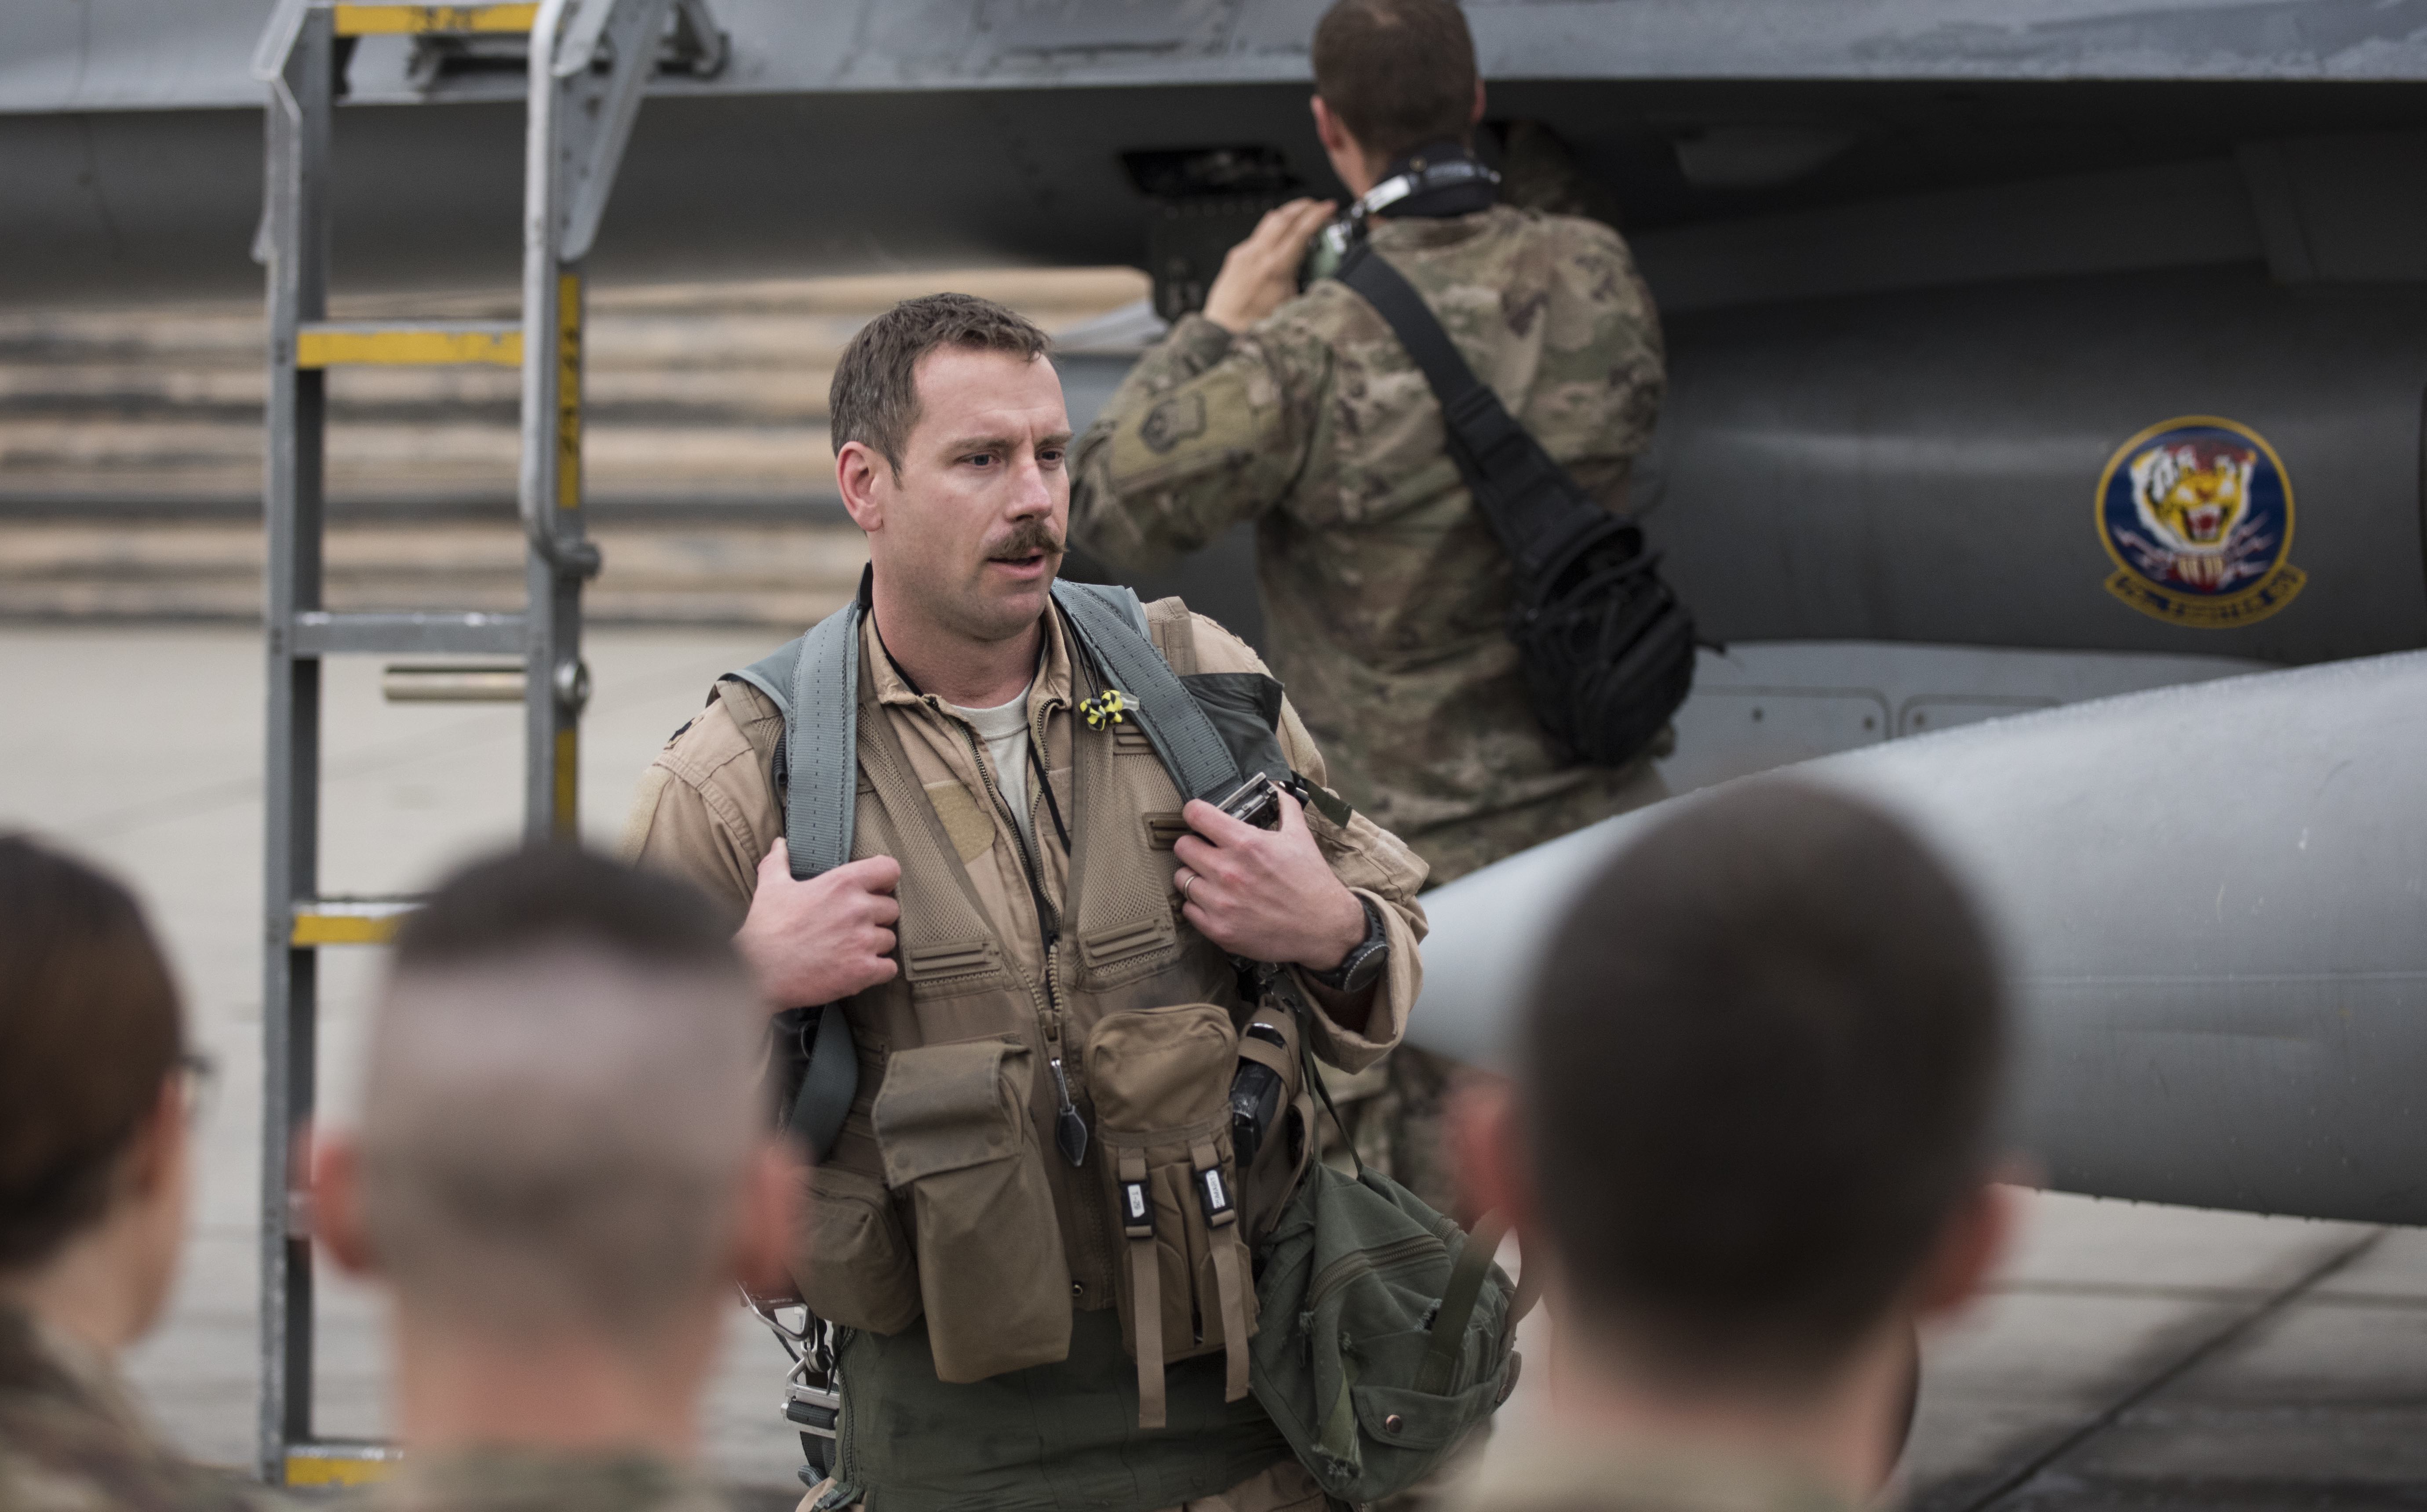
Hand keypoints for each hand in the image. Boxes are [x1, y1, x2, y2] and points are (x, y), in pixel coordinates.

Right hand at [732, 842, 901, 1010]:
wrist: (758, 974)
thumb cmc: (765, 929)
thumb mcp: (771, 887)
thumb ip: (780, 861)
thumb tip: (780, 844)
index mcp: (842, 884)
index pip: (890, 869)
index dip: (885, 879)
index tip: (876, 888)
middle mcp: (858, 909)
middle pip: (891, 908)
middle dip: (876, 916)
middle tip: (853, 925)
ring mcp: (863, 941)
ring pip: (889, 938)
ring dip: (875, 944)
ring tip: (850, 948)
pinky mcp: (863, 971)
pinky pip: (889, 967)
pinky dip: (878, 969)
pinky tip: (857, 968)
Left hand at [1172, 791, 1367, 969]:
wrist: (1324, 928)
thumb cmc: (1312, 882)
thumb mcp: (1300, 836)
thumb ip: (1284, 807)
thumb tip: (1275, 787)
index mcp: (1247, 843)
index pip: (1196, 814)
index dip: (1194, 812)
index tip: (1198, 817)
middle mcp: (1228, 871)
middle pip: (1182, 846)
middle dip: (1194, 845)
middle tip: (1207, 851)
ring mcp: (1221, 902)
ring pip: (1181, 878)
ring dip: (1195, 876)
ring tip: (1212, 879)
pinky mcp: (1218, 929)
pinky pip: (1188, 909)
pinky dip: (1198, 905)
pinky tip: (1216, 902)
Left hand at [1202, 198, 1336, 332]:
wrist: (1222, 332)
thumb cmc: (1254, 326)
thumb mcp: (1292, 306)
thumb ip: (1305, 283)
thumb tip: (1319, 270)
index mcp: (1276, 268)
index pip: (1301, 230)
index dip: (1318, 215)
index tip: (1329, 207)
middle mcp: (1258, 255)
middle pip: (1284, 216)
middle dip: (1304, 206)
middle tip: (1317, 205)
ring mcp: (1244, 254)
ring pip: (1268, 222)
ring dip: (1287, 214)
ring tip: (1300, 215)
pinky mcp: (1235, 257)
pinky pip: (1256, 236)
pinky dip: (1272, 231)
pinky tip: (1278, 239)